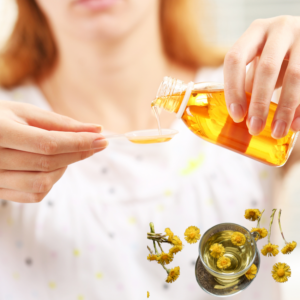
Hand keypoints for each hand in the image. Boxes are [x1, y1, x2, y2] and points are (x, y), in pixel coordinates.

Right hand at [0, 100, 106, 202]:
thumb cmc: (1, 119)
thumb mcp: (26, 113)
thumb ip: (61, 123)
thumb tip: (96, 130)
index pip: (48, 143)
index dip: (78, 142)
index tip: (102, 139)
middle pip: (48, 163)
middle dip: (78, 153)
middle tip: (96, 143)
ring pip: (43, 182)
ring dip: (64, 168)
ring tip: (68, 152)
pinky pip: (34, 194)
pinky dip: (51, 181)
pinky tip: (52, 167)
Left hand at [224, 16, 299, 138]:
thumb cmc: (274, 56)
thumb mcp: (258, 62)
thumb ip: (247, 83)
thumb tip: (238, 117)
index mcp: (255, 32)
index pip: (235, 59)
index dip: (234, 89)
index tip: (236, 116)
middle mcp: (280, 29)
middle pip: (267, 68)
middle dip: (259, 103)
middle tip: (254, 129)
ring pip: (296, 76)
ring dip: (285, 109)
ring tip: (277, 132)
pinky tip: (295, 126)